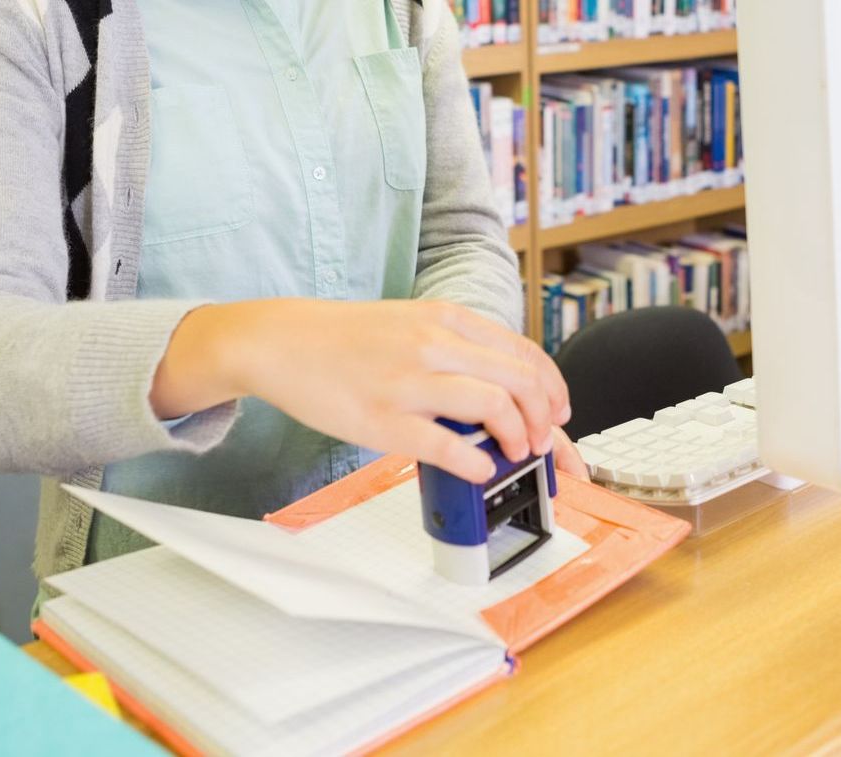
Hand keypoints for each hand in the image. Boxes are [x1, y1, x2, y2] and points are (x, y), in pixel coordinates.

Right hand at [151, 298, 582, 483]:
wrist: (279, 342)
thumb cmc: (341, 339)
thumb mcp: (408, 322)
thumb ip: (453, 346)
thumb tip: (499, 385)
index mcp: (444, 319)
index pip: (523, 352)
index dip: (554, 389)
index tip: (561, 414)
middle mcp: (433, 344)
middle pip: (520, 380)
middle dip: (546, 418)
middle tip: (544, 442)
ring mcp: (409, 382)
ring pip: (494, 406)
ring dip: (520, 437)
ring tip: (517, 453)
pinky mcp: (384, 420)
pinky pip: (448, 445)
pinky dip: (477, 461)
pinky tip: (480, 467)